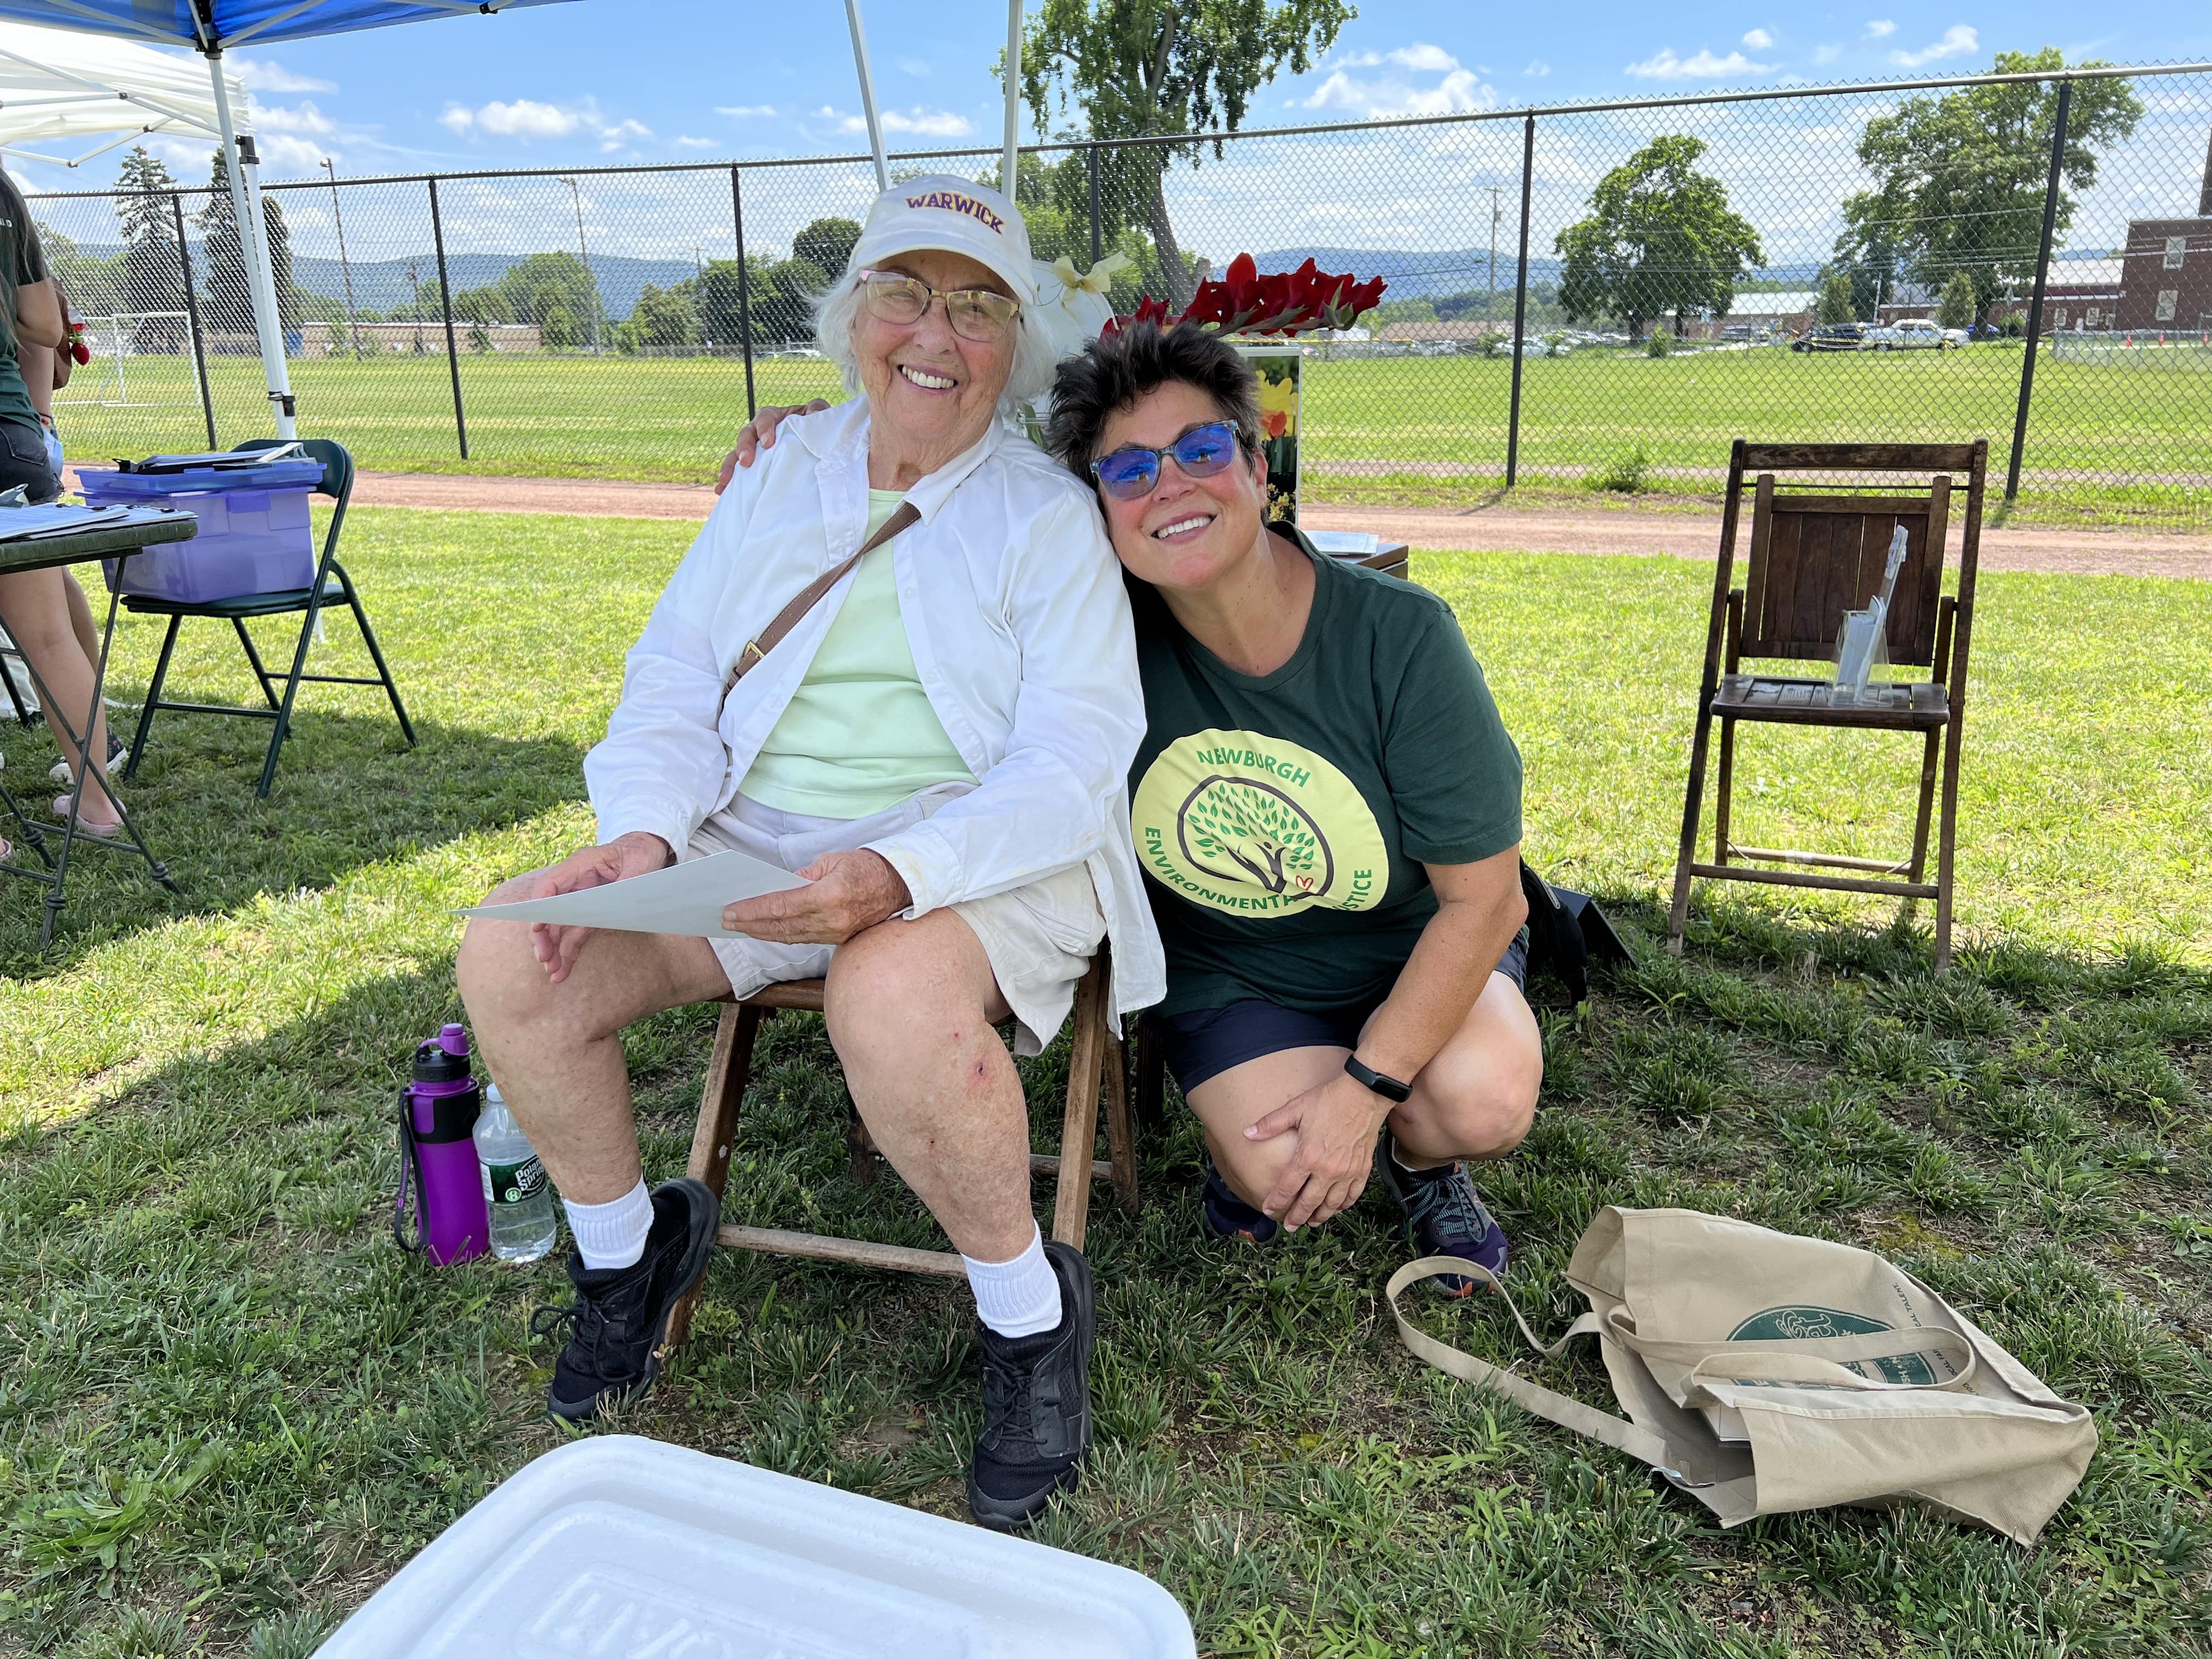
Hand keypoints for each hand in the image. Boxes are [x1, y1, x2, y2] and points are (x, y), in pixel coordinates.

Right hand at [526, 831, 673, 982]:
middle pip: (550, 909)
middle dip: (544, 935)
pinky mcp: (589, 912)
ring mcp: (579, 899)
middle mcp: (574, 882)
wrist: (648, 850)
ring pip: (559, 926)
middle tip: (544, 958)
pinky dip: (568, 951)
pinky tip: (563, 970)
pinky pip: (574, 932)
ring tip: (553, 972)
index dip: (540, 905)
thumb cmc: (641, 853)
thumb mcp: (639, 865)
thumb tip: (610, 907)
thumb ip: (624, 884)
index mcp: (581, 864)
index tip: (537, 927)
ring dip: (554, 949)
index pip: (550, 884)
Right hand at [715, 398, 831, 492]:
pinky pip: (739, 473)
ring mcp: (756, 450)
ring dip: (730, 466)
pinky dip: (730, 482)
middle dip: (744, 448)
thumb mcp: (819, 414)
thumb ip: (818, 410)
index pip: (765, 417)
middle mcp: (760, 432)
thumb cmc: (816, 426)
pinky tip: (722, 492)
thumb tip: (814, 415)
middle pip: (746, 435)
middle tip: (746, 462)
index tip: (768, 443)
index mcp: (776, 417)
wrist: (819, 446)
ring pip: (736, 454)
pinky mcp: (755, 467)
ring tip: (725, 480)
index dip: (765, 428)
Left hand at [720, 847, 910, 944]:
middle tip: (724, 920)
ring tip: (738, 926)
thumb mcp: (832, 860)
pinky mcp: (837, 939)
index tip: (731, 910)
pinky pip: (802, 938)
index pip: (781, 906)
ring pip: (789, 936)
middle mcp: (831, 919)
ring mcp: (835, 933)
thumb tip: (778, 887)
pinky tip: (764, 930)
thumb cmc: (867, 867)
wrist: (900, 886)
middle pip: (781, 926)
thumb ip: (803, 876)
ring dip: (761, 932)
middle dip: (750, 924)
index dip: (753, 909)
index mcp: (829, 895)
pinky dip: (780, 935)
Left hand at [1247, 1071, 1393, 1230]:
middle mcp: (1327, 1170)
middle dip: (1297, 1217)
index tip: (1269, 1210)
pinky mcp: (1362, 1169)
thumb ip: (1270, 1124)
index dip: (1277, 1202)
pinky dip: (1343, 1205)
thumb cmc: (1328, 1100)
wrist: (1363, 1095)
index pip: (1288, 1188)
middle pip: (1309, 1202)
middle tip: (1289, 1227)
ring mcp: (1347, 1172)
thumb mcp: (1295, 1108)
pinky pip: (1352, 1195)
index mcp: (1308, 1157)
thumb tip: (1247, 1133)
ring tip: (1311, 1223)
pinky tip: (1336, 1208)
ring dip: (1320, 1216)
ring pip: (1332, 1204)